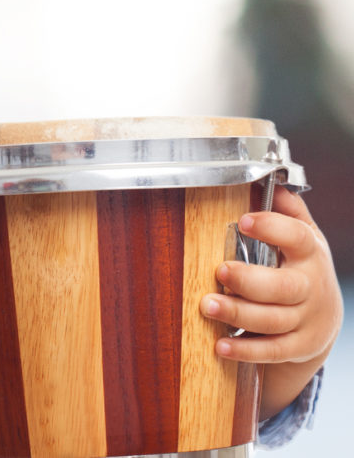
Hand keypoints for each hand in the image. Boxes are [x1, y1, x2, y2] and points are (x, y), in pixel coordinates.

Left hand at [200, 188, 342, 417]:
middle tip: (219, 271)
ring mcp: (304, 320)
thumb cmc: (301, 268)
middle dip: (249, 281)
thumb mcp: (303, 236)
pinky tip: (220, 345)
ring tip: (207, 306)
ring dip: (238, 314)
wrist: (322, 318)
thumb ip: (288, 211)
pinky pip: (271, 351)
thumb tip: (271, 178)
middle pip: (283, 288)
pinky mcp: (297, 347)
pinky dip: (244, 349)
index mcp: (309, 254)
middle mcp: (309, 288)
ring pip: (273, 321)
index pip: (298, 238)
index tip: (245, 220)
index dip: (274, 228)